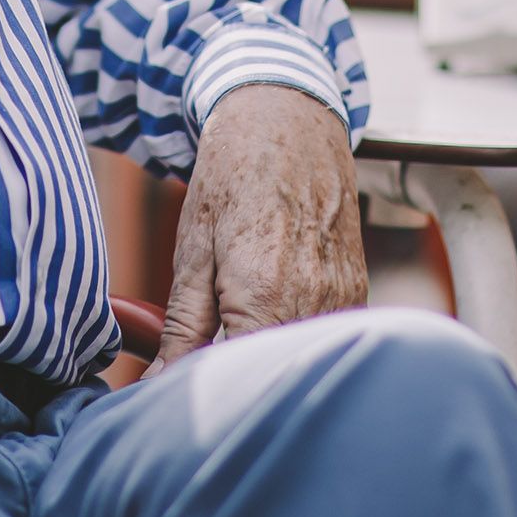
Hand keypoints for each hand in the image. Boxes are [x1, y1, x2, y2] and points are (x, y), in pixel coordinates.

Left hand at [144, 83, 365, 375]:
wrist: (288, 122)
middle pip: (275, 376)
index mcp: (266, 298)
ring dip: (268, 359)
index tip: (182, 392)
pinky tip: (270, 315)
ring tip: (235, 332)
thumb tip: (158, 385)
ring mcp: (344, 300)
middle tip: (202, 364)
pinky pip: (324, 336)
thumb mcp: (193, 251)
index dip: (210, 395)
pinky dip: (294, 337)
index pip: (242, 382)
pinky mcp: (358, 292)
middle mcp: (316, 305)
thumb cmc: (232, 178)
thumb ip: (181, 328)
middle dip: (239, 381)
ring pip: (302, 358)